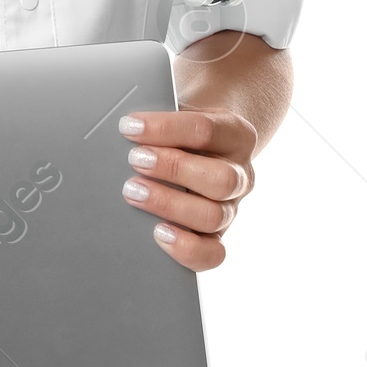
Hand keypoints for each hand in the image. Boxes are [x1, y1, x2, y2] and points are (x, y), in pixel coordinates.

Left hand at [116, 107, 257, 270]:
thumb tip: (126, 128)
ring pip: (214, 216)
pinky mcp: (217, 236)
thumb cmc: (181, 130)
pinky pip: (214, 253)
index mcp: (235, 134)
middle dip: (173, 169)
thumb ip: (160, 119)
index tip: (130, 127)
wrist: (198, 149)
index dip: (165, 129)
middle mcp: (240, 174)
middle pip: (220, 178)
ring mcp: (231, 208)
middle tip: (135, 160)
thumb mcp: (178, 113)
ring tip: (134, 191)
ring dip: (169, 204)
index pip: (205, 130)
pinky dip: (186, 248)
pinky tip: (158, 232)